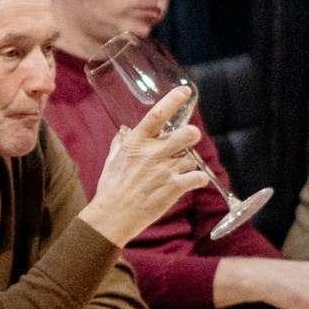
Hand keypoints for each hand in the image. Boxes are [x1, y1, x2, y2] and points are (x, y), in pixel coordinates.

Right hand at [79, 84, 210, 245]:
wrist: (112, 215)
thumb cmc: (110, 187)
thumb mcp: (112, 159)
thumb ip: (121, 142)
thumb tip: (125, 130)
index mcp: (136, 142)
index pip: (157, 115)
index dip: (173, 100)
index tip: (185, 92)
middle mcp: (152, 153)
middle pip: (187, 134)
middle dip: (192, 135)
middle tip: (188, 139)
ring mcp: (164, 170)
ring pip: (191, 158)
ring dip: (188, 163)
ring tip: (177, 171)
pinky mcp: (174, 188)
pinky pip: (198, 177)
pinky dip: (198, 179)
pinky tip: (191, 182)